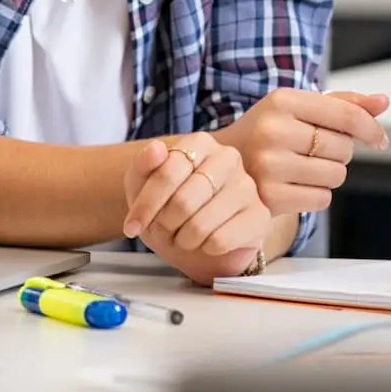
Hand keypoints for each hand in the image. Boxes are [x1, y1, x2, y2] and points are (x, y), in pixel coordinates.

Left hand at [121, 134, 270, 282]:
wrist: (196, 236)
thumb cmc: (169, 206)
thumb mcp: (142, 185)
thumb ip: (142, 165)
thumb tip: (155, 148)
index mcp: (200, 143)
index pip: (166, 173)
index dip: (145, 206)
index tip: (132, 227)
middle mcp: (228, 158)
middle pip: (183, 201)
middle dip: (164, 225)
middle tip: (163, 230)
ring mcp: (247, 186)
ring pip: (201, 225)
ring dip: (183, 240)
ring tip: (183, 236)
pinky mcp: (259, 216)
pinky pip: (220, 241)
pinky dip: (204, 249)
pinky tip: (206, 242)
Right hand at [212, 88, 389, 215]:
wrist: (221, 164)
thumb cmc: (268, 132)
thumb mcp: (298, 108)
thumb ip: (343, 104)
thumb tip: (383, 101)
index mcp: (282, 100)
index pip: (346, 115)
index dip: (371, 128)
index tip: (380, 139)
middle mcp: (273, 130)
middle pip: (344, 147)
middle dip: (340, 152)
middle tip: (314, 150)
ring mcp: (269, 165)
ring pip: (336, 175)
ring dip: (329, 174)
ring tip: (303, 167)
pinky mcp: (270, 197)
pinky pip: (322, 199)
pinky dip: (317, 195)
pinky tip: (295, 185)